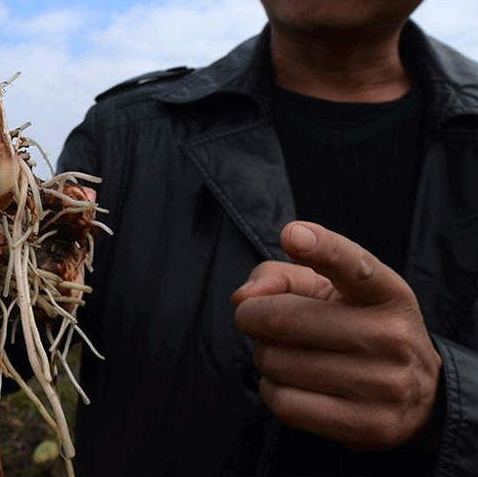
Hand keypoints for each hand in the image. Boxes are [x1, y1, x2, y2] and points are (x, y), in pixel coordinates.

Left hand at [231, 221, 441, 450]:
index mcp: (385, 291)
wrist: (417, 393)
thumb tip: (243, 297)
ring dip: (265, 356)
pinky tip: (291, 383)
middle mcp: (391, 335)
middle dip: (252, 316)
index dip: (320, 246)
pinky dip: (272, 390)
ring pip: (277, 363)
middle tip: (258, 319)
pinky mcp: (370, 425)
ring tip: (287, 353)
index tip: (293, 236)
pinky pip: (285, 403)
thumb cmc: (353, 325)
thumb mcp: (329, 290)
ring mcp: (384, 384)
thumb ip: (279, 277)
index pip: (351, 263)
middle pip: (282, 319)